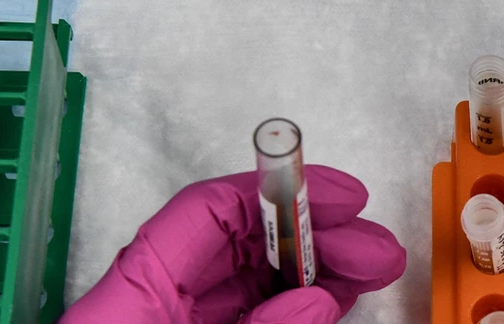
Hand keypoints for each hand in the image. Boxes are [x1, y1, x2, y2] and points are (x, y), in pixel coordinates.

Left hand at [64, 166, 406, 322]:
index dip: (278, 193)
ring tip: (371, 271)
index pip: (205, 214)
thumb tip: (317, 298)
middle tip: (377, 247)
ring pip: (248, 284)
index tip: (344, 196)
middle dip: (314, 239)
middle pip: (235, 245)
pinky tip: (334, 301)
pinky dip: (295, 308)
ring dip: (315, 274)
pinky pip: (247, 317)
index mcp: (126, 300)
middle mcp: (148, 307)